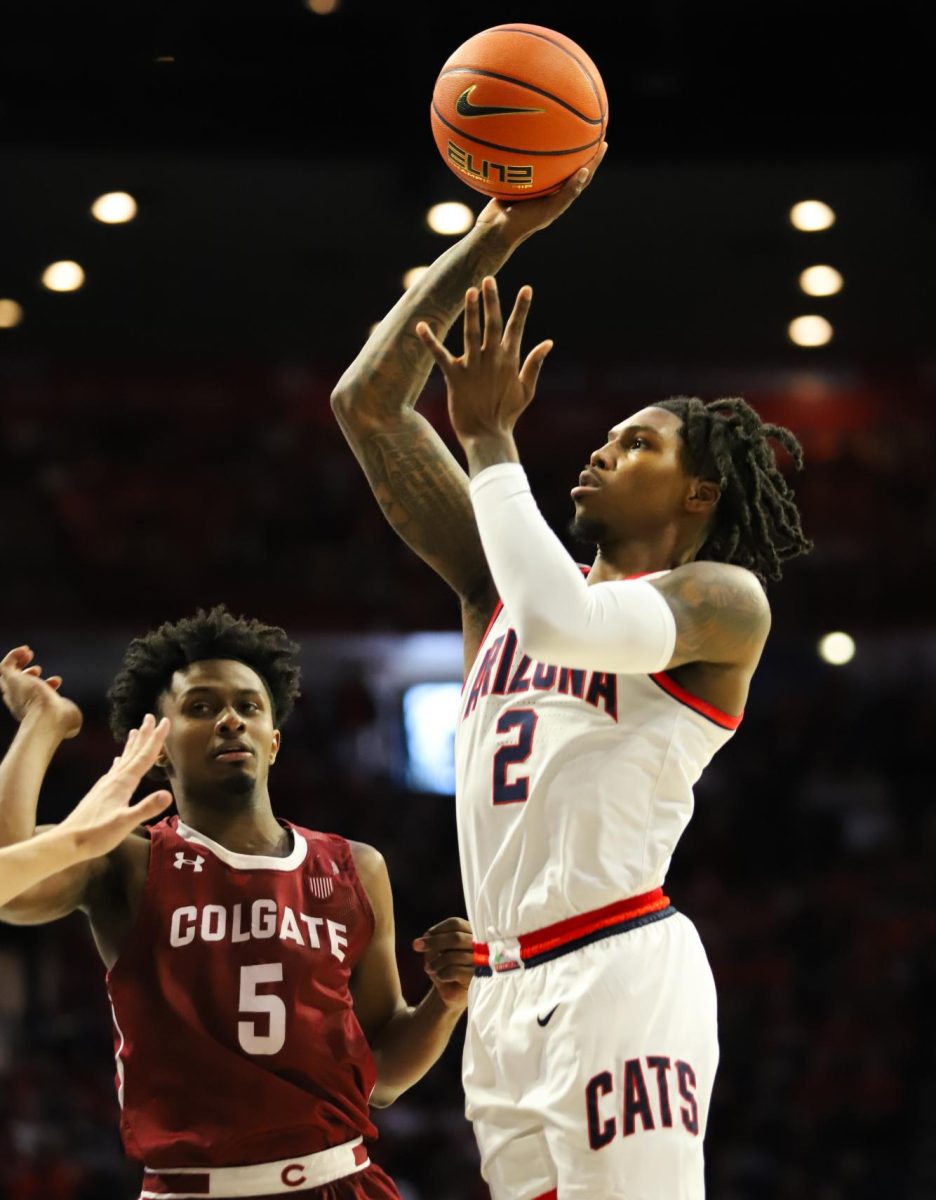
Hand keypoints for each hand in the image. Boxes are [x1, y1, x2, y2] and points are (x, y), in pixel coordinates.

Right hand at [0, 646, 82, 738]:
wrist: (49, 719)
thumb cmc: (61, 721)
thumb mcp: (69, 718)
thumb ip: (68, 715)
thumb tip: (73, 720)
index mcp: (31, 713)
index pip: (31, 698)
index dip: (43, 686)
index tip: (57, 680)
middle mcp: (19, 703)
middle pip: (16, 687)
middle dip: (26, 675)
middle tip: (38, 669)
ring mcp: (14, 692)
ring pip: (7, 677)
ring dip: (16, 664)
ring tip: (28, 653)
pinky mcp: (11, 681)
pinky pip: (4, 666)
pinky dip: (13, 656)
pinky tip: (25, 649)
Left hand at [58, 714, 172, 860]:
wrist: (67, 841)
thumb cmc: (96, 834)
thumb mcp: (125, 822)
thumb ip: (146, 808)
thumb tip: (168, 794)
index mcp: (123, 783)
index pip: (145, 756)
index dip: (156, 739)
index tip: (164, 721)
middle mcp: (114, 778)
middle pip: (133, 752)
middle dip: (144, 735)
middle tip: (150, 716)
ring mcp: (106, 784)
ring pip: (123, 758)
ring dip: (132, 745)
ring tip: (135, 730)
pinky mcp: (100, 792)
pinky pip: (114, 769)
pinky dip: (120, 761)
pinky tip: (117, 760)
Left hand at [412, 917, 474, 1010]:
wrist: (453, 992)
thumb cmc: (446, 967)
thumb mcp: (437, 951)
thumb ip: (432, 942)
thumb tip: (420, 942)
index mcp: (472, 933)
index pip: (455, 924)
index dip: (438, 929)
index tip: (424, 936)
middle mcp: (481, 946)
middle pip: (456, 937)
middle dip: (434, 942)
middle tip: (417, 946)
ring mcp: (481, 962)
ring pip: (454, 955)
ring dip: (436, 962)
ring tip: (429, 968)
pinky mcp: (476, 978)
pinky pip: (455, 971)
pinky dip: (442, 973)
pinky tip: (440, 976)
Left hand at [416, 277, 550, 447]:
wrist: (488, 437)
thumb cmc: (506, 416)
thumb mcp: (526, 390)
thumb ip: (534, 364)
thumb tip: (548, 342)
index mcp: (510, 360)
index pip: (517, 328)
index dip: (521, 308)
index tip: (526, 288)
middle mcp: (492, 359)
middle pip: (492, 324)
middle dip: (491, 301)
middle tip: (488, 279)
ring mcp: (473, 367)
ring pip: (471, 333)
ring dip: (471, 312)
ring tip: (469, 291)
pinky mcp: (455, 377)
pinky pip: (440, 356)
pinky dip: (430, 342)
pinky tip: (420, 326)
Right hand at [475, 141, 607, 249]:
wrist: (494, 229)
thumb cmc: (523, 223)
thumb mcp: (548, 210)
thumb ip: (567, 193)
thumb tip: (587, 171)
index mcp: (561, 196)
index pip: (583, 175)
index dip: (595, 159)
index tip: (603, 141)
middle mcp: (550, 188)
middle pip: (569, 164)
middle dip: (579, 147)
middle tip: (587, 128)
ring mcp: (534, 183)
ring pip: (549, 161)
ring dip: (557, 145)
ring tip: (561, 126)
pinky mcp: (517, 179)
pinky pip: (527, 159)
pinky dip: (530, 147)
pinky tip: (527, 132)